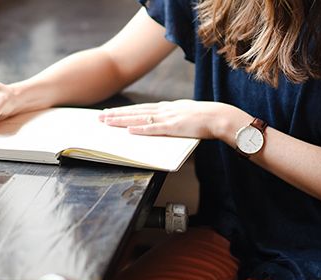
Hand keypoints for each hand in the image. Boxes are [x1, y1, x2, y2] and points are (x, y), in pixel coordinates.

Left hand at [99, 100, 247, 140]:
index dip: (125, 111)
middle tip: (100, 117)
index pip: (141, 108)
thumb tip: (163, 123)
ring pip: (140, 118)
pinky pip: (154, 129)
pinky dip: (140, 129)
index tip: (111, 112)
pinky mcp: (174, 127)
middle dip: (116, 114)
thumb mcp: (186, 115)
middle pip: (135, 111)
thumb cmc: (206, 118)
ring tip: (107, 122)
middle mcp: (165, 110)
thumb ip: (173, 118)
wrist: (220, 117)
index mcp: (168, 107)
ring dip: (122, 120)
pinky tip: (128, 130)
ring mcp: (168, 118)